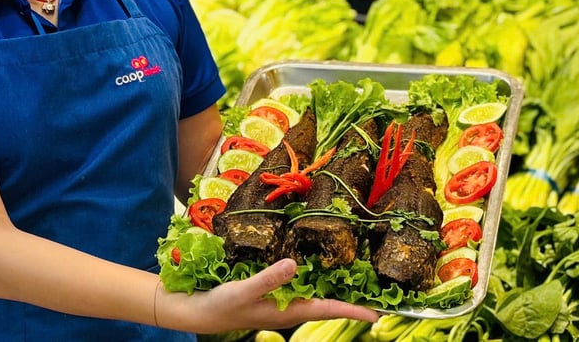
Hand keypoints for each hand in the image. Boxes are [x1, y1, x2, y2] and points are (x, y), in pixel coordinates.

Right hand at [158, 258, 379, 333]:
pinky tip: (316, 270)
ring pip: (316, 297)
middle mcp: (290, 309)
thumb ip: (269, 278)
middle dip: (351, 299)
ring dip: (335, 290)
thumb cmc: (222, 305)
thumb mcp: (244, 290)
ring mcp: (282, 304)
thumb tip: (294, 265)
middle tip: (377, 291)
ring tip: (357, 279)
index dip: (353, 310)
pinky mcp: (274, 296)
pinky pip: (301, 290)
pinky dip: (314, 281)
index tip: (378, 312)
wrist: (200, 313)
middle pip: (328, 304)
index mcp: (289, 311)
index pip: (328, 309)